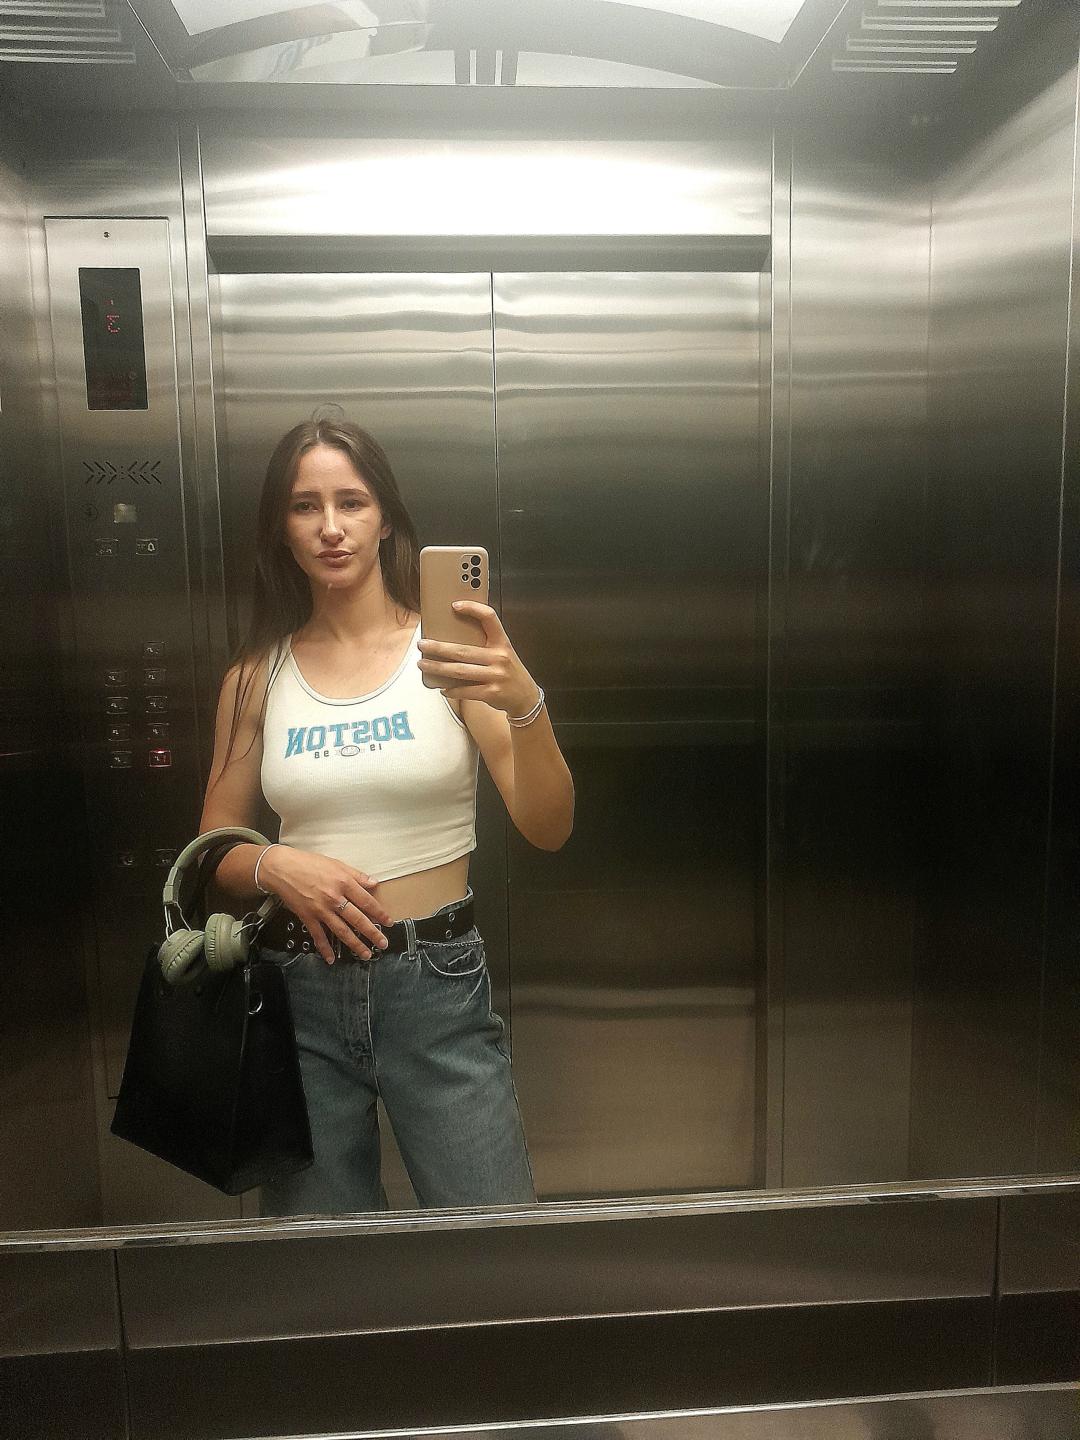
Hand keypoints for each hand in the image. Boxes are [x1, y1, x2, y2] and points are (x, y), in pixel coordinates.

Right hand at [259, 846, 392, 964]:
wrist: (282, 868)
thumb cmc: (309, 862)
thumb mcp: (337, 863)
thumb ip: (357, 875)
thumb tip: (374, 882)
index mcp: (344, 883)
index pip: (367, 901)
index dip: (379, 913)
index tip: (388, 922)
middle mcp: (335, 898)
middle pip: (358, 919)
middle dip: (372, 933)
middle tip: (383, 944)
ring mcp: (321, 909)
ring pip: (342, 930)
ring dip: (355, 944)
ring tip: (365, 954)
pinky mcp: (307, 917)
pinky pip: (318, 935)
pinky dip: (325, 948)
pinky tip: (331, 958)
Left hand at [417, 601, 540, 716]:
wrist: (526, 696)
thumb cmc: (508, 671)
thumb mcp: (502, 653)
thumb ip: (484, 645)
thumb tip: (451, 641)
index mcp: (502, 642)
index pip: (489, 618)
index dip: (473, 609)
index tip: (455, 605)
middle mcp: (499, 657)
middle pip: (463, 650)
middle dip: (439, 648)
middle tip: (422, 644)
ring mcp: (496, 676)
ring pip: (460, 671)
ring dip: (438, 668)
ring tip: (423, 664)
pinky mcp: (492, 693)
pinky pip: (466, 690)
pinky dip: (451, 689)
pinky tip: (441, 687)